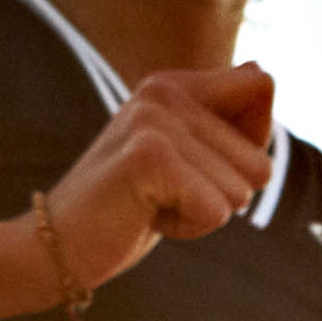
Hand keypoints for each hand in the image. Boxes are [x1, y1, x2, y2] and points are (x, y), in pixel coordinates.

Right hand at [39, 66, 274, 295]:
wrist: (56, 245)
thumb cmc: (130, 209)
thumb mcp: (187, 161)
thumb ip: (229, 124)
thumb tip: (265, 75)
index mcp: (173, 83)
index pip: (261, 87)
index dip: (247, 147)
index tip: (193, 166)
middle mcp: (163, 88)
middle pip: (260, 162)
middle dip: (222, 197)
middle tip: (164, 196)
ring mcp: (153, 119)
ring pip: (240, 192)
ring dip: (202, 215)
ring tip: (151, 204)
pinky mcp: (149, 156)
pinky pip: (216, 212)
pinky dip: (188, 229)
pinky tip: (146, 217)